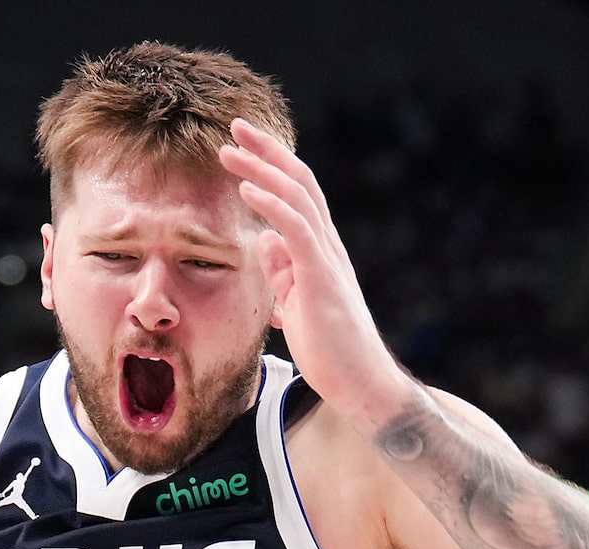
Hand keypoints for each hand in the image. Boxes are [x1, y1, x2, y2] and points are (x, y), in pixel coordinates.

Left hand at [218, 120, 414, 424]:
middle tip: (234, 126)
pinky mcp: (322, 278)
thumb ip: (282, 270)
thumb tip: (264, 241)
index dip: (270, 164)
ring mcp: (326, 258)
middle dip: (266, 151)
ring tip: (229, 151)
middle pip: (298, 181)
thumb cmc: (328, 347)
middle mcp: (326, 244)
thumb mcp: (293, 302)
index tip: (240, 145)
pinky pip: (297, 230)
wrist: (359, 382)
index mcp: (318, 249)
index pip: (296, 192)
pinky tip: (249, 189)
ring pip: (296, 197)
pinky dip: (272, 204)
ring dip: (261, 169)